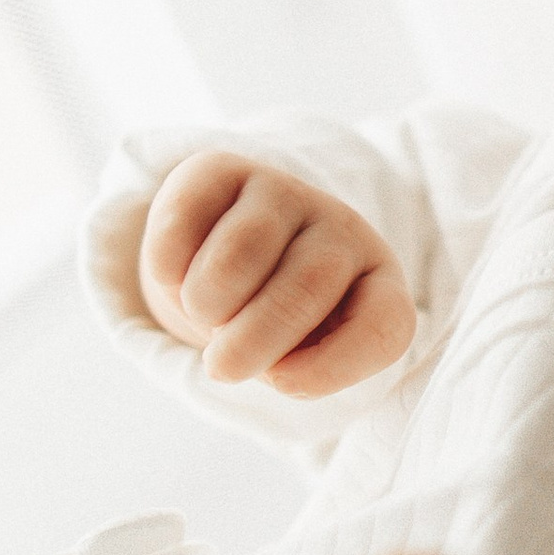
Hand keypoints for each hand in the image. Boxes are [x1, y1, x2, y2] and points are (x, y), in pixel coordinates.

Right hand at [139, 152, 414, 395]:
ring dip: (208, 301)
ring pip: (245, 248)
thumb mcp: (294, 358)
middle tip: (223, 367)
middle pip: (308, 284)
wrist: (221, 259)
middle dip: (253, 339)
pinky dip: (169, 266)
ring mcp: (283, 192)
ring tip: (205, 314)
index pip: (384, 326)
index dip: (334, 367)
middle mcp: (339, 229)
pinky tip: (176, 274)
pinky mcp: (220, 171)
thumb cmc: (272, 323)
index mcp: (377, 283)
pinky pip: (188, 219)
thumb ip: (299, 370)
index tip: (283, 383)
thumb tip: (277, 368)